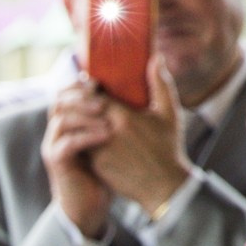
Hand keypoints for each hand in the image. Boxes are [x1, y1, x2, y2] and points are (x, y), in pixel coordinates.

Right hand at [40, 79, 116, 240]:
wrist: (91, 204)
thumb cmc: (105, 170)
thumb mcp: (116, 138)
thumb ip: (122, 114)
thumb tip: (138, 97)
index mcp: (71, 120)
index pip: (68, 92)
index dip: (80, 82)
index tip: (100, 79)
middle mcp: (59, 129)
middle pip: (59, 100)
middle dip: (79, 93)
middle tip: (101, 92)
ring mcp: (54, 144)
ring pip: (61, 118)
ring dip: (83, 113)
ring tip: (106, 114)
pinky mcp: (57, 161)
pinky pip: (67, 143)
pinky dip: (85, 136)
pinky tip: (106, 134)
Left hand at [88, 59, 192, 218]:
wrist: (163, 187)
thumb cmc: (168, 149)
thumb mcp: (169, 114)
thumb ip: (160, 84)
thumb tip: (156, 58)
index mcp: (123, 117)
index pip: (94, 94)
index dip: (87, 87)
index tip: (88, 83)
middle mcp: (107, 133)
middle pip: (81, 110)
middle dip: (77, 103)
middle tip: (75, 96)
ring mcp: (99, 151)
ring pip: (78, 129)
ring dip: (76, 122)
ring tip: (76, 115)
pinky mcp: (96, 166)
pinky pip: (81, 147)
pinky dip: (80, 139)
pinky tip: (80, 135)